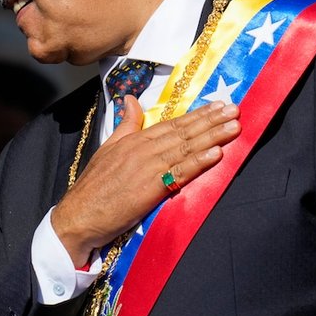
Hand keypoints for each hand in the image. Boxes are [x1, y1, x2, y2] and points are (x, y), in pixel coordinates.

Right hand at [51, 96, 240, 265]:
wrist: (79, 216)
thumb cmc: (93, 188)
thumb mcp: (108, 148)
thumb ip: (125, 125)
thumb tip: (130, 100)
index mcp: (133, 140)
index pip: (171, 123)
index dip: (197, 114)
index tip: (218, 105)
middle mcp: (142, 149)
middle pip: (183, 132)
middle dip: (211, 120)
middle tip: (235, 109)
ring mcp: (147, 167)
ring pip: (185, 148)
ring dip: (212, 136)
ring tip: (234, 126)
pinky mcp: (150, 188)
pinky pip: (179, 172)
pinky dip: (199, 162)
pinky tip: (217, 153)